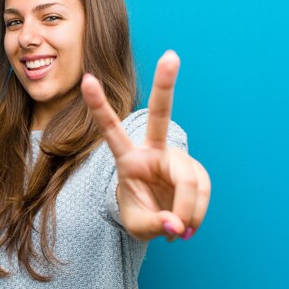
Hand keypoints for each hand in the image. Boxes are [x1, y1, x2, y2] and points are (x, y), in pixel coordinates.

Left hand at [81, 50, 210, 241]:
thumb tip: (175, 225)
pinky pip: (202, 192)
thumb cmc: (139, 214)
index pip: (110, 129)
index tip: (86, 78)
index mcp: (127, 158)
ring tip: (179, 233)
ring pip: (189, 180)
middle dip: (165, 85)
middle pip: (159, 115)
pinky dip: (198, 214)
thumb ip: (152, 225)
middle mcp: (152, 151)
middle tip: (171, 55)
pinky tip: (188, 226)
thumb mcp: (136, 226)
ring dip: (189, 212)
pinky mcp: (196, 170)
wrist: (158, 218)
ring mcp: (176, 158)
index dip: (98, 105)